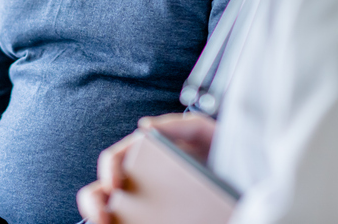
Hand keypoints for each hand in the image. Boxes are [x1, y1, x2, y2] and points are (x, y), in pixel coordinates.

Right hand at [77, 112, 217, 223]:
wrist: (244, 179)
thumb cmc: (221, 152)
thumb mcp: (204, 132)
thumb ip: (179, 125)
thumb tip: (144, 126)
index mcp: (144, 155)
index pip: (113, 160)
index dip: (107, 170)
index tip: (114, 186)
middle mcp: (138, 180)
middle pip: (100, 191)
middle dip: (93, 203)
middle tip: (102, 217)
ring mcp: (144, 204)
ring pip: (110, 213)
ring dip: (102, 218)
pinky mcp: (155, 219)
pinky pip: (131, 223)